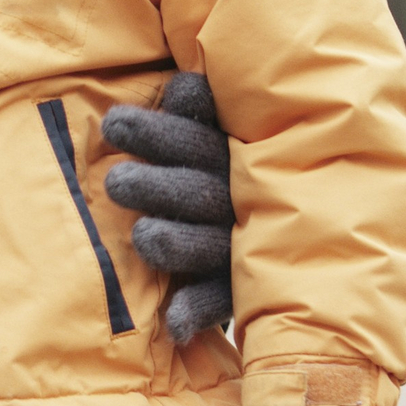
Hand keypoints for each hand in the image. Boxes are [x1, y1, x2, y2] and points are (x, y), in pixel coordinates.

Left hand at [100, 72, 234, 341]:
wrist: (293, 232)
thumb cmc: (209, 166)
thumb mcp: (207, 133)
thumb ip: (196, 112)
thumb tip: (184, 84)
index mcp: (230, 152)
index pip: (199, 137)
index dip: (163, 130)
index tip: (113, 123)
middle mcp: (239, 197)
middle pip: (199, 190)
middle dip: (156, 186)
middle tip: (116, 183)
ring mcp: (242, 244)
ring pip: (208, 244)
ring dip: (175, 243)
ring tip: (144, 237)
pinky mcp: (239, 287)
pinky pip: (220, 300)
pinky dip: (197, 310)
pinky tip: (173, 321)